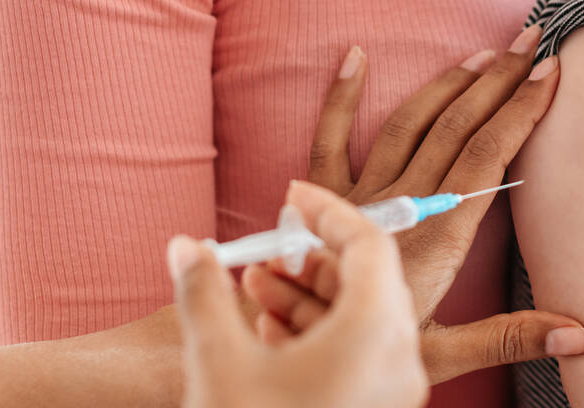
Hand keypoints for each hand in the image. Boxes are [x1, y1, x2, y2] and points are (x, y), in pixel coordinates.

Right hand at [170, 182, 426, 407]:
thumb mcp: (216, 360)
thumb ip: (202, 290)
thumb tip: (185, 246)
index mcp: (375, 335)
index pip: (369, 243)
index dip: (328, 210)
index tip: (291, 196)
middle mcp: (398, 363)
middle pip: (369, 280)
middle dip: (313, 258)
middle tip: (266, 252)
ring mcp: (391, 396)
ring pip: (362, 321)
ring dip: (308, 296)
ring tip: (249, 291)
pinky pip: (357, 357)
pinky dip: (317, 333)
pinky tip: (263, 331)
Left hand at [304, 30, 583, 382]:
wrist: (289, 360)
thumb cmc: (368, 361)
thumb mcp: (444, 354)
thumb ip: (512, 336)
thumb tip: (582, 334)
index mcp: (436, 240)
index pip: (486, 157)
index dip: (520, 110)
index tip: (549, 73)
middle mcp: (399, 208)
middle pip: (456, 128)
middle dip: (497, 81)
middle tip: (531, 41)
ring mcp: (357, 198)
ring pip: (408, 125)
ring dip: (447, 84)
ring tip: (482, 54)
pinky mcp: (318, 197)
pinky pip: (329, 139)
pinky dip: (342, 97)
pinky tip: (355, 56)